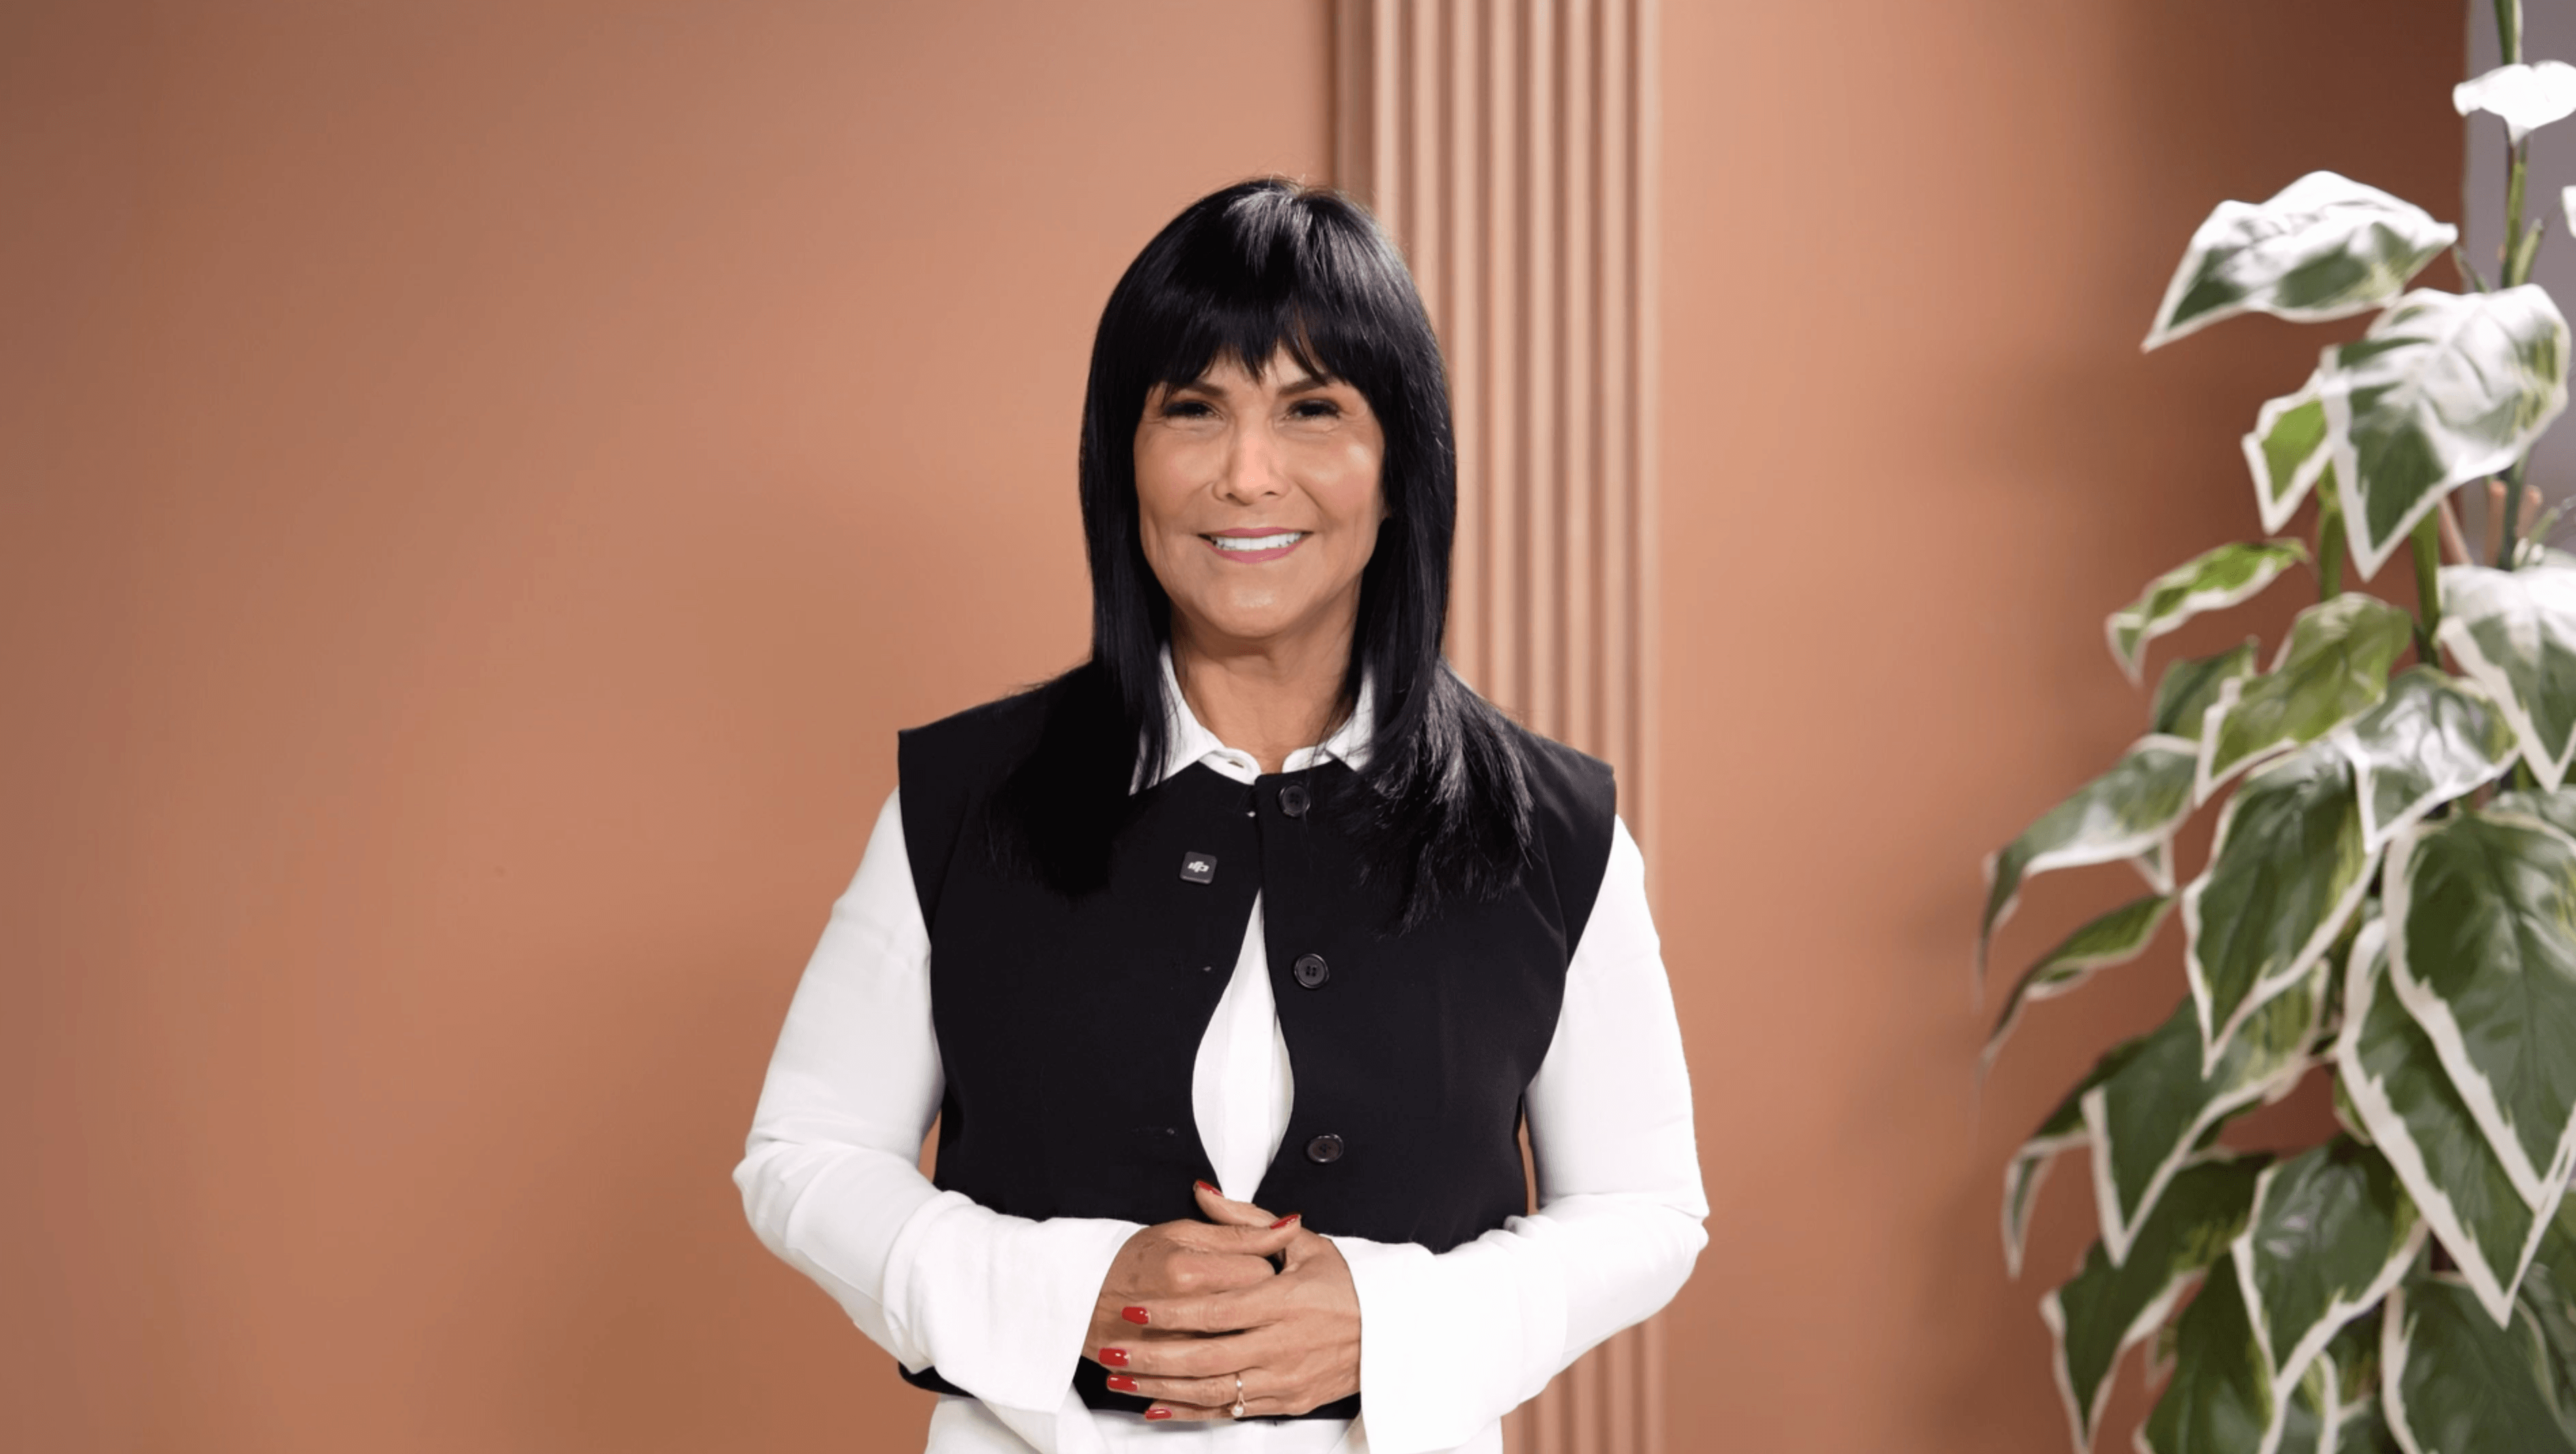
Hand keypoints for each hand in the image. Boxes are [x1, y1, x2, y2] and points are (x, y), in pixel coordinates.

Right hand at [1085, 1188, 1295, 1386]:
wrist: (1079, 1299)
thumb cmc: (1130, 1260)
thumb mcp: (1181, 1232)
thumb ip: (1239, 1230)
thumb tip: (1291, 1223)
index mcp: (1189, 1271)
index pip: (1260, 1272)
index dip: (1264, 1266)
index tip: (1255, 1264)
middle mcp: (1184, 1313)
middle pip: (1254, 1312)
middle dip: (1257, 1303)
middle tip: (1243, 1292)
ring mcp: (1176, 1349)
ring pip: (1240, 1349)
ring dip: (1245, 1335)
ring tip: (1233, 1320)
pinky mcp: (1171, 1374)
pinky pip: (1216, 1379)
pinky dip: (1227, 1365)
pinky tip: (1225, 1356)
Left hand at [1104, 1183, 1361, 1420]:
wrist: (1390, 1333)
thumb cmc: (1347, 1287)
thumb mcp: (1304, 1245)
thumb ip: (1246, 1222)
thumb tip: (1204, 1192)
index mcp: (1284, 1302)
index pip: (1215, 1311)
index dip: (1170, 1314)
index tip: (1135, 1309)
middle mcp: (1282, 1344)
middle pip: (1206, 1358)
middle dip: (1152, 1358)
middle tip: (1114, 1352)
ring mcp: (1284, 1378)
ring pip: (1213, 1391)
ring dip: (1162, 1388)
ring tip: (1123, 1382)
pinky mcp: (1286, 1401)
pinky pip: (1230, 1410)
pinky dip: (1191, 1410)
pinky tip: (1159, 1406)